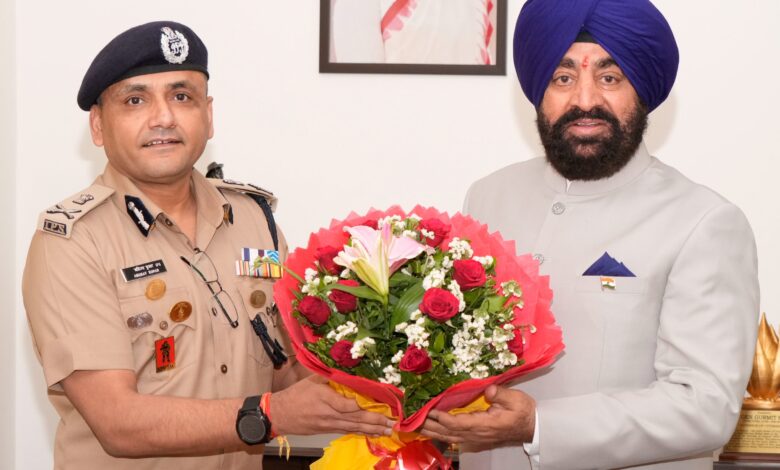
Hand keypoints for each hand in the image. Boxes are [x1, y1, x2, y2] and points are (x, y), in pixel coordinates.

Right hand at [270, 375, 394, 436]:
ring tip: (388, 429)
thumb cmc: (296, 395)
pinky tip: (373, 433)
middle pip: (356, 418)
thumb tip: (349, 369)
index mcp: (325, 398)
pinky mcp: (328, 430)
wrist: (280, 415)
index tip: (382, 403)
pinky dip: (362, 432)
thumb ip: (330, 376)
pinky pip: (348, 431)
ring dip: (373, 429)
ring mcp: (330, 425)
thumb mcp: (312, 380)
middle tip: (392, 421)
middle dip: (376, 420)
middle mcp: (330, 414)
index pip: (349, 404)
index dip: (366, 405)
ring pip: (355, 427)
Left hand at [420, 385, 534, 445]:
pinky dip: (439, 434)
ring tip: (415, 425)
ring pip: (448, 437)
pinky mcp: (474, 438)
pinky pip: (453, 438)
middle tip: (412, 419)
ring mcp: (475, 438)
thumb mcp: (516, 399)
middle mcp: (477, 434)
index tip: (429, 411)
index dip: (443, 418)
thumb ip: (501, 394)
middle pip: (448, 433)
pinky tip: (430, 430)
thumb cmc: (523, 411)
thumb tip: (488, 390)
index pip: (459, 423)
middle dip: (430, 426)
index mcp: (485, 424)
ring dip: (432, 431)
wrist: (531, 426)